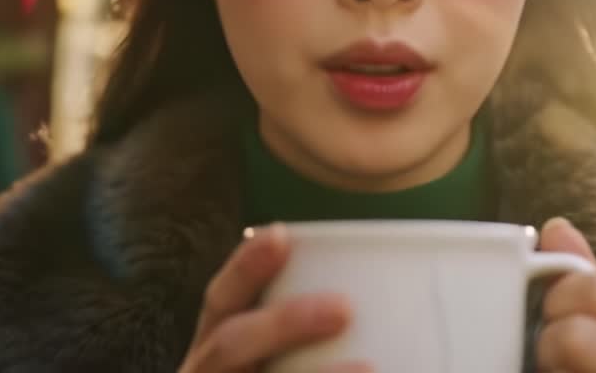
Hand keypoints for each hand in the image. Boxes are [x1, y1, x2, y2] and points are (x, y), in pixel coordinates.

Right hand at [178, 224, 370, 371]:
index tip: (282, 236)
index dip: (245, 268)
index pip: (220, 302)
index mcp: (213, 352)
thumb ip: (296, 334)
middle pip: (229, 346)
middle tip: (342, 308)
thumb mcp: (263, 356)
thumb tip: (382, 304)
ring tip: (369, 368)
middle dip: (282, 322)